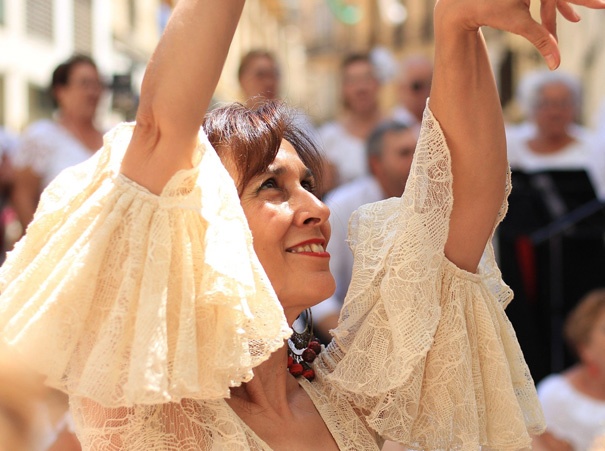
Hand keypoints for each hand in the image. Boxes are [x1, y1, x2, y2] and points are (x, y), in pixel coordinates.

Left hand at [435, 0, 604, 69]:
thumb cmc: (490, 10)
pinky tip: (565, 16)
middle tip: (601, 5)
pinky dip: (552, 6)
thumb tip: (556, 65)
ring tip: (575, 18)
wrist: (464, 2)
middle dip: (573, 4)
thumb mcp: (519, 25)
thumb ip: (542, 41)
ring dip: (560, 10)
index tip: (603, 4)